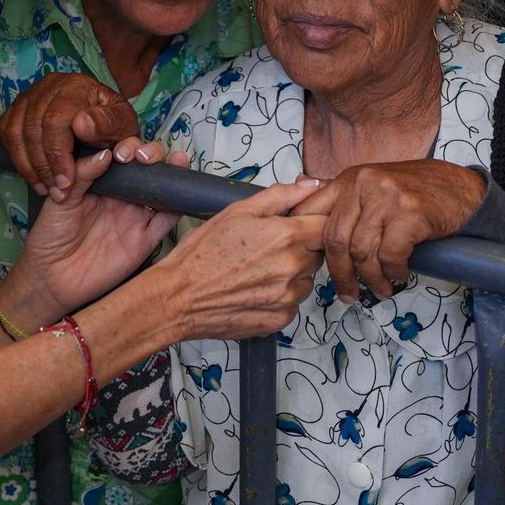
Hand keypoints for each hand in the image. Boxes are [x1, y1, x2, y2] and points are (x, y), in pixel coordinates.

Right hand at [0, 72, 139, 195]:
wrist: (102, 116)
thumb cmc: (113, 124)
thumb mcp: (123, 126)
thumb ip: (108, 125)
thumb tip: (81, 125)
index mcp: (77, 86)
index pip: (55, 121)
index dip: (57, 156)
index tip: (66, 182)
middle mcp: (50, 85)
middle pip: (33, 129)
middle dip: (43, 166)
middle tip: (56, 190)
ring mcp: (31, 94)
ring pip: (16, 133)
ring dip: (29, 166)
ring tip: (45, 188)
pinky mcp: (18, 106)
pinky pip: (7, 132)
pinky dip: (17, 156)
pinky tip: (34, 174)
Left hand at [2, 136, 185, 328]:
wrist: (51, 278)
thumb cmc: (51, 237)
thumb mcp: (61, 200)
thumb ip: (82, 175)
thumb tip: (106, 153)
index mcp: (104, 183)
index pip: (123, 156)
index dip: (128, 146)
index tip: (121, 151)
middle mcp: (124, 197)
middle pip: (148, 168)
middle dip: (153, 154)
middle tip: (142, 158)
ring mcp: (136, 218)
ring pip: (164, 190)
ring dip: (175, 173)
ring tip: (179, 160)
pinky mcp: (144, 240)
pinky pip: (167, 222)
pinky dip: (179, 207)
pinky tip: (183, 194)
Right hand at [151, 180, 326, 340]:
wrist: (178, 298)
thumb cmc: (202, 253)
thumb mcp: (237, 212)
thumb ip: (280, 196)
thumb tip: (310, 185)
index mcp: (284, 236)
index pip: (327, 225)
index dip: (315, 223)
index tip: (301, 225)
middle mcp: (292, 268)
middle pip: (319, 253)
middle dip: (303, 247)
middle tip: (271, 247)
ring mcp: (287, 297)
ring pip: (307, 280)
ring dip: (293, 273)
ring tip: (259, 270)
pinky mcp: (280, 320)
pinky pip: (293, 303)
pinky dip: (281, 296)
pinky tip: (256, 289)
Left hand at [293, 159, 485, 301]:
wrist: (462, 189)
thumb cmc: (417, 193)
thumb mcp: (374, 187)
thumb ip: (345, 203)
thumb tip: (304, 219)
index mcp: (349, 179)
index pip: (312, 212)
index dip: (308, 245)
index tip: (313, 268)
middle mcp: (364, 183)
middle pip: (335, 239)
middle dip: (340, 274)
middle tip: (347, 295)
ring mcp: (387, 197)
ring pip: (362, 252)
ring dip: (371, 279)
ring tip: (380, 289)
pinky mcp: (410, 213)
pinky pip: (390, 255)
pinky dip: (394, 272)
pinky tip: (400, 275)